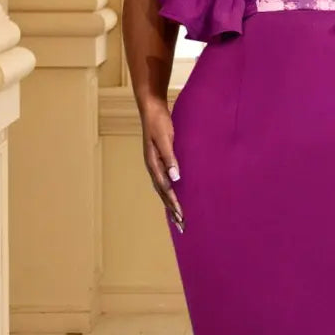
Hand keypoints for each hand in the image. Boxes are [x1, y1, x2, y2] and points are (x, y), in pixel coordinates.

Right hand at [141, 99, 184, 232]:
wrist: (151, 108)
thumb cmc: (159, 122)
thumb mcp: (165, 138)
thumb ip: (170, 157)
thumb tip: (175, 178)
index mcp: (153, 164)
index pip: (165, 189)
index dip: (173, 203)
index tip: (181, 216)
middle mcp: (153, 167)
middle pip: (163, 193)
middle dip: (172, 209)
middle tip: (182, 226)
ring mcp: (155, 164)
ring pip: (163, 189)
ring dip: (170, 204)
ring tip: (178, 218)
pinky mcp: (160, 160)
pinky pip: (165, 181)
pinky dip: (170, 192)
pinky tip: (176, 196)